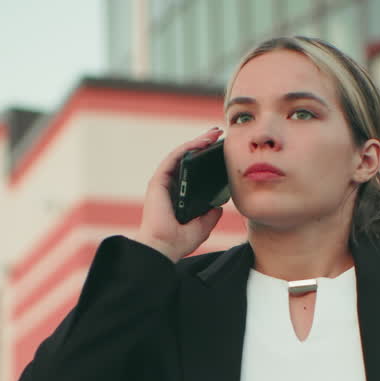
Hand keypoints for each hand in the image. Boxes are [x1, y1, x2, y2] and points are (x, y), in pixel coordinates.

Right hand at [133, 127, 225, 262]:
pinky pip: (174, 158)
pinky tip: (202, 142)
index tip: (222, 149)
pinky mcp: (158, 180)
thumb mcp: (203, 225)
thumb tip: (220, 205)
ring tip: (214, 133)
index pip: (193, 171)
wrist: (164, 247)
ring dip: (197, 141)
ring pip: (181, 155)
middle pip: (187, 159)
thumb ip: (211, 214)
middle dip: (203, 144)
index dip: (205, 158)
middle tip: (219, 134)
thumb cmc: (179, 240)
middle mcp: (170, 186)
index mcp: (179, 195)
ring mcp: (163, 182)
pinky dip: (188, 147)